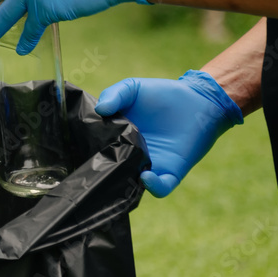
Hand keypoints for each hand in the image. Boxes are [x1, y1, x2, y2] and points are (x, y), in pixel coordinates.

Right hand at [94, 70, 242, 197]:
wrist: (197, 100)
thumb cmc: (162, 94)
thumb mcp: (132, 88)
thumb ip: (113, 94)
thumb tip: (99, 110)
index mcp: (118, 137)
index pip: (98, 150)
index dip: (89, 152)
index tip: (79, 149)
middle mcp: (131, 155)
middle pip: (112, 170)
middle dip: (103, 171)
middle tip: (93, 167)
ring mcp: (150, 165)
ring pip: (132, 184)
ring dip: (124, 182)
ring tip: (119, 172)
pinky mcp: (170, 171)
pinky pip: (160, 188)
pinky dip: (152, 186)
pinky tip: (145, 175)